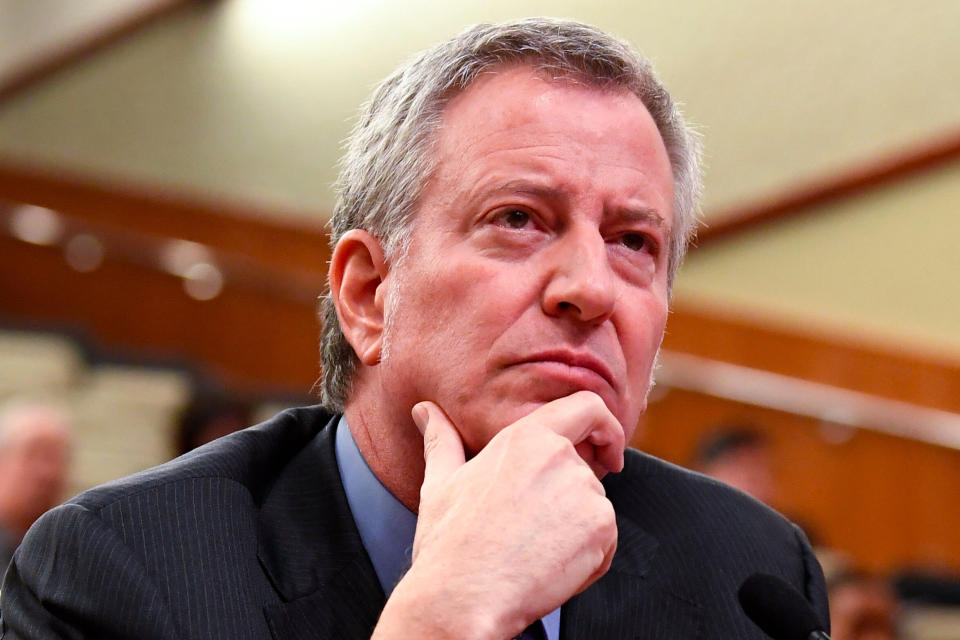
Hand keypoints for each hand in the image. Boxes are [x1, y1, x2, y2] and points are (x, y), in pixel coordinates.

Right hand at [374, 391, 622, 639]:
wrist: (463, 598)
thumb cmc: (449, 545)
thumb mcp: (440, 482)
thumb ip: (442, 439)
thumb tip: (424, 410)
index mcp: (525, 437)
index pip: (587, 407)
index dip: (605, 426)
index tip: (606, 449)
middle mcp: (560, 456)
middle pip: (588, 472)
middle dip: (570, 500)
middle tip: (533, 530)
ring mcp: (584, 492)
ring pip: (596, 509)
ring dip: (576, 533)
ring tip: (532, 553)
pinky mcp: (601, 528)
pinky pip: (607, 542)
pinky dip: (588, 560)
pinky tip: (548, 570)